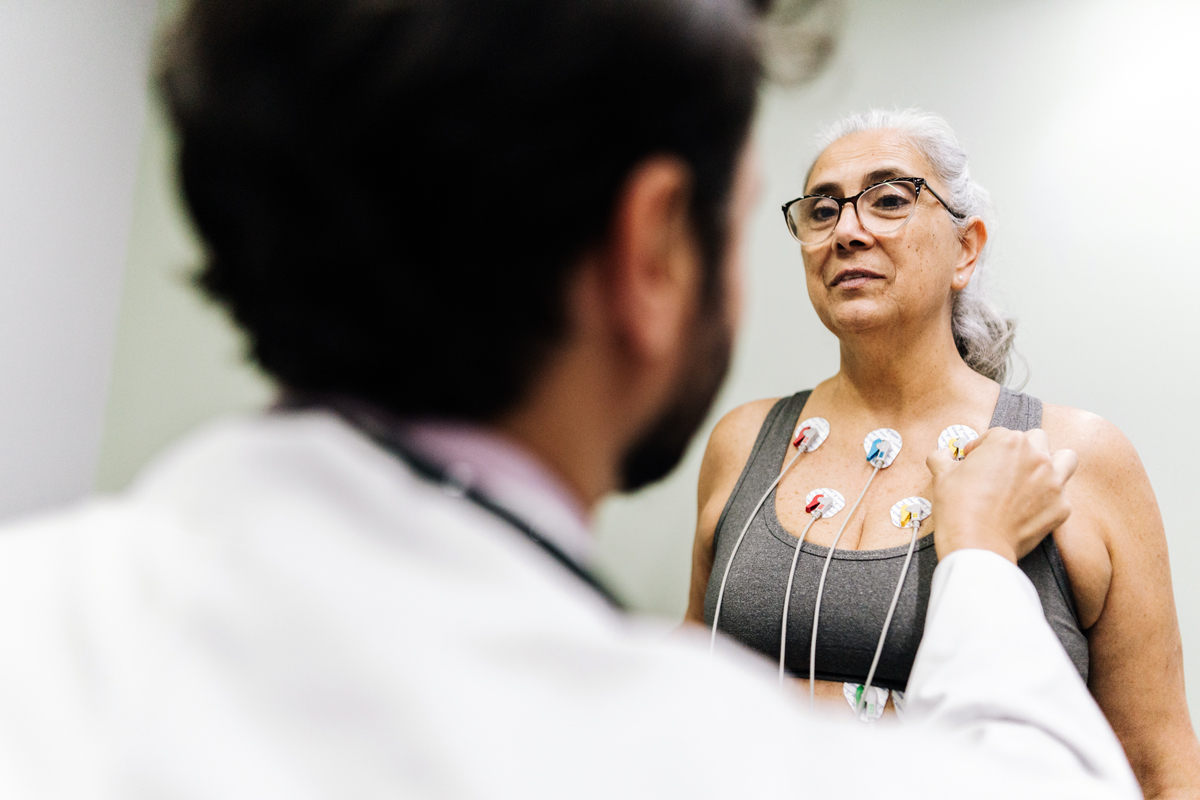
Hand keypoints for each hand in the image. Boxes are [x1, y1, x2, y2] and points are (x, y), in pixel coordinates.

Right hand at [926, 428, 1077, 562]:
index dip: (982, 448)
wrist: (977, 544)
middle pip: (1035, 439)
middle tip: (1003, 467)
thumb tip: (942, 456)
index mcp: (1008, 442)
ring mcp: (1053, 482)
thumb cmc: (960, 509)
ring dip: (1052, 462)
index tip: (976, 461)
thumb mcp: (942, 476)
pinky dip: (1050, 498)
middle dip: (1019, 450)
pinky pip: (1063, 495)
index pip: (997, 434)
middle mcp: (1036, 456)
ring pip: (1065, 458)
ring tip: (1034, 475)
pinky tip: (1032, 506)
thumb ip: (943, 458)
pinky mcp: (1060, 507)